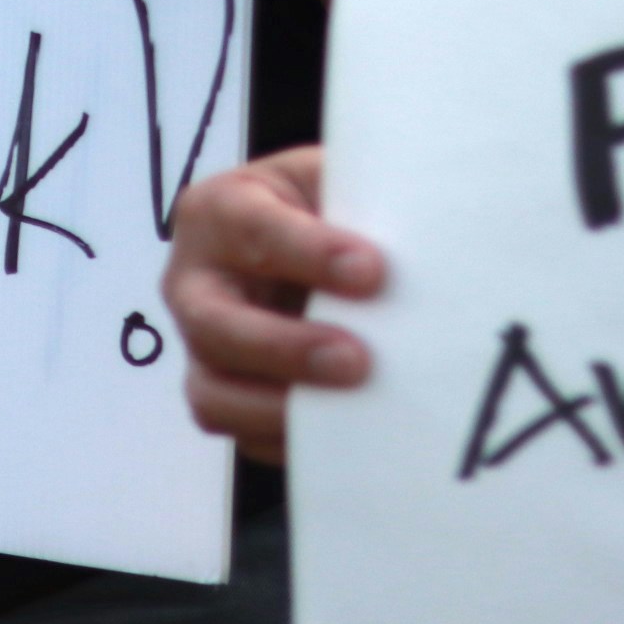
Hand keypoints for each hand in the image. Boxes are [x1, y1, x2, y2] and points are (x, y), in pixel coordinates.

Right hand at [161, 147, 383, 463]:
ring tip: (348, 408)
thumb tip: (430, 233)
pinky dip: (291, 443)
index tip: (373, 272)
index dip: (310, 253)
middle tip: (356, 360)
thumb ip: (363, 200)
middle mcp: (192, 283)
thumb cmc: (322, 208)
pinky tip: (345, 435)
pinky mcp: (224, 397)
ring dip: (278, 409)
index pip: (254, 231)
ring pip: (214, 395)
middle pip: (215, 325)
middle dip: (286, 348)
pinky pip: (244, 436)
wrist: (303, 243)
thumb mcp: (336, 180)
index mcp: (217, 213)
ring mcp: (201, 348)